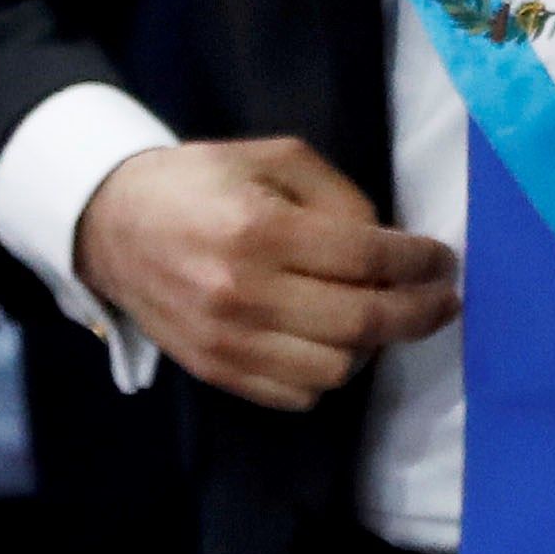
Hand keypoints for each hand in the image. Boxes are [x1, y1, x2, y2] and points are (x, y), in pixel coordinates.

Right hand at [73, 136, 459, 410]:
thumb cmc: (200, 183)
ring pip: (337, 369)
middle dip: (419, 313)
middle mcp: (244, 293)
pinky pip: (298, 395)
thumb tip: (388, 245)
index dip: (419, 264)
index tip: (444, 261)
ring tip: (379, 318)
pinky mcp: (216, 372)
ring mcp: (228, 342)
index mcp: (260, 230)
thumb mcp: (272, 158)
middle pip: (362, 323)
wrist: (110, 225)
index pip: (367, 260)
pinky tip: (333, 343)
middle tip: (442, 299)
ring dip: (372, 347)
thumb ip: (339, 196)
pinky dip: (328, 373)